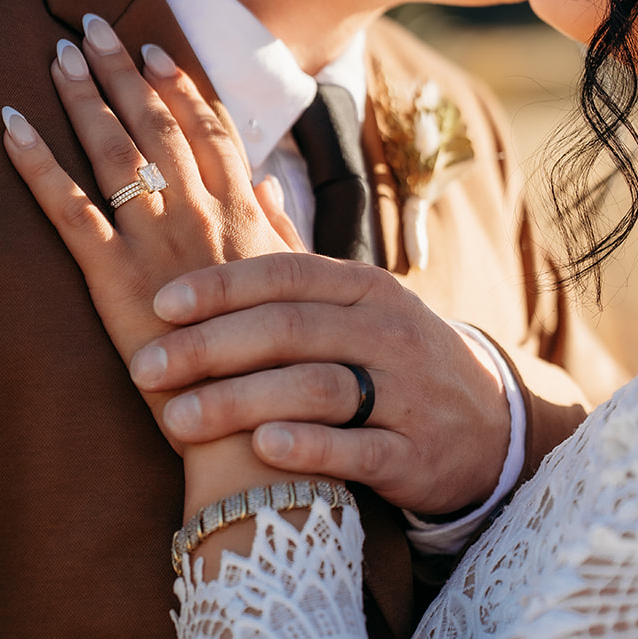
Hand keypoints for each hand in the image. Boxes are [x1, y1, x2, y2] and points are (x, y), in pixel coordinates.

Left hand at [2, 17, 300, 414]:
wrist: (260, 423)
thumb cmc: (284, 364)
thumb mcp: (296, 287)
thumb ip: (281, 230)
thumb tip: (271, 182)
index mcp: (247, 217)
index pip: (210, 134)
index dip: (180, 87)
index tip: (157, 51)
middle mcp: (203, 218)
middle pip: (158, 127)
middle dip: (124, 73)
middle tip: (95, 27)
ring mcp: (159, 244)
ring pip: (116, 153)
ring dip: (83, 99)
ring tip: (58, 56)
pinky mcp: (117, 280)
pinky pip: (69, 210)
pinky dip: (35, 165)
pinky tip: (11, 129)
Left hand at [130, 254, 511, 516]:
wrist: (492, 426)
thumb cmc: (400, 357)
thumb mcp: (363, 298)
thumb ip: (302, 252)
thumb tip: (254, 183)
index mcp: (367, 289)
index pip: (288, 275)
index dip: (221, 287)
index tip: (160, 304)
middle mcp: (389, 333)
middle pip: (291, 330)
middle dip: (210, 348)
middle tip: (146, 368)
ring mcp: (406, 395)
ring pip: (317, 388)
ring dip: (242, 401)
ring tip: (178, 419)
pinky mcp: (415, 454)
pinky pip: (358, 448)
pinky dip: (309, 446)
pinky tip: (262, 448)